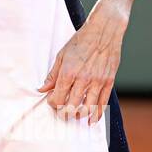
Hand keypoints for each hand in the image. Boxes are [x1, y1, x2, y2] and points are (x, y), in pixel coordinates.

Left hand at [38, 1, 126, 123]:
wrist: (103, 31)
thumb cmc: (81, 41)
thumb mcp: (61, 55)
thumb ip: (52, 75)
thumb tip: (43, 88)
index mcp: (68, 72)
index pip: (57, 98)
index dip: (52, 103)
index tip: (52, 101)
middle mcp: (83, 79)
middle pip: (71, 106)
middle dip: (64, 113)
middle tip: (61, 113)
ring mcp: (97, 82)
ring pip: (87, 108)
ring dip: (79, 115)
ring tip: (74, 116)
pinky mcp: (108, 82)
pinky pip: (102, 104)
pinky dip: (96, 114)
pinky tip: (91, 119)